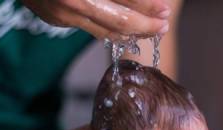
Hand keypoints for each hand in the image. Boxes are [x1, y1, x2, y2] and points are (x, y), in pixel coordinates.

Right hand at [22, 0, 170, 38]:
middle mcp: (73, 1)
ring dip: (132, 33)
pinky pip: (92, 29)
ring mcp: (62, 14)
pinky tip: (125, 30)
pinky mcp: (57, 20)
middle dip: (146, 25)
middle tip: (163, 25)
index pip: (126, 0)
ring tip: (150, 29)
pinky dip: (112, 31)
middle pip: (120, 22)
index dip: (149, 6)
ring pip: (106, 32)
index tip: (164, 9)